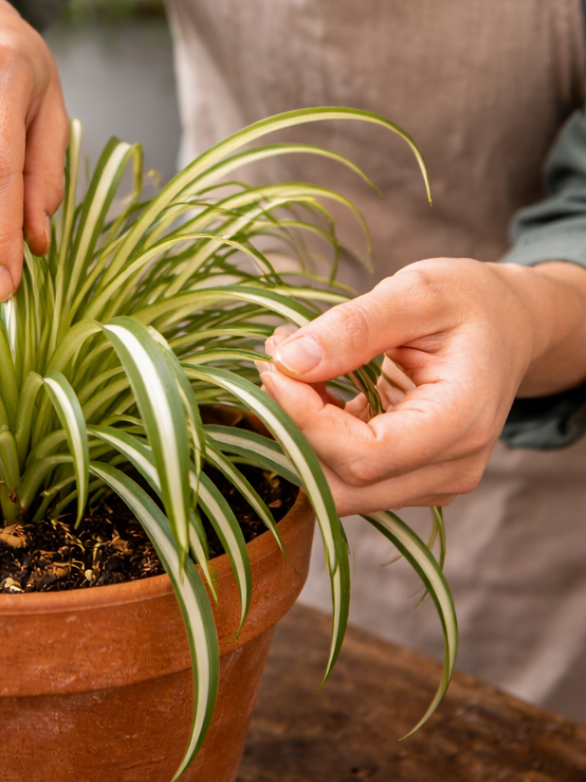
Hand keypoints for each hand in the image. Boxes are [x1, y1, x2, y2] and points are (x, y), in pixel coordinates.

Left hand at [258, 258, 585, 515]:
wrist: (507, 324)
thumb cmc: (469, 302)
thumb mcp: (416, 293)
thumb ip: (354, 327)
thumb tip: (290, 361)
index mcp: (463, 422)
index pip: (367, 455)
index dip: (306, 420)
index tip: (274, 366)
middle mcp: (451, 468)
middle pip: (346, 484)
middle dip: (294, 429)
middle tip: (273, 362)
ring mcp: (430, 481)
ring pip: (338, 488)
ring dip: (298, 433)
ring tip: (291, 366)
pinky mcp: (407, 477)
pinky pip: (344, 474)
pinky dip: (314, 435)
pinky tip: (310, 385)